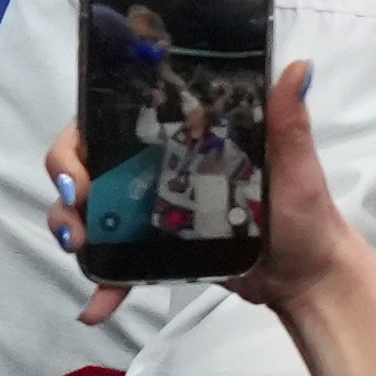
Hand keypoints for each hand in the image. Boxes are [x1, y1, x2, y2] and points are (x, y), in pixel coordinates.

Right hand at [52, 66, 375, 375]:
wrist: (308, 278)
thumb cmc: (303, 213)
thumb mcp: (295, 165)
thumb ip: (288, 120)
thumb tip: (300, 67)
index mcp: (178, 136)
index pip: (112, 120)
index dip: (80, 138)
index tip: (80, 170)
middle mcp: (155, 167)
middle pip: (88, 163)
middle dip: (67, 185)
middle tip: (78, 213)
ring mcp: (150, 211)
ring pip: (90, 210)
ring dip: (70, 226)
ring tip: (77, 250)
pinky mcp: (155, 251)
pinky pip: (116, 263)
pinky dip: (102, 284)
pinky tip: (94, 308)